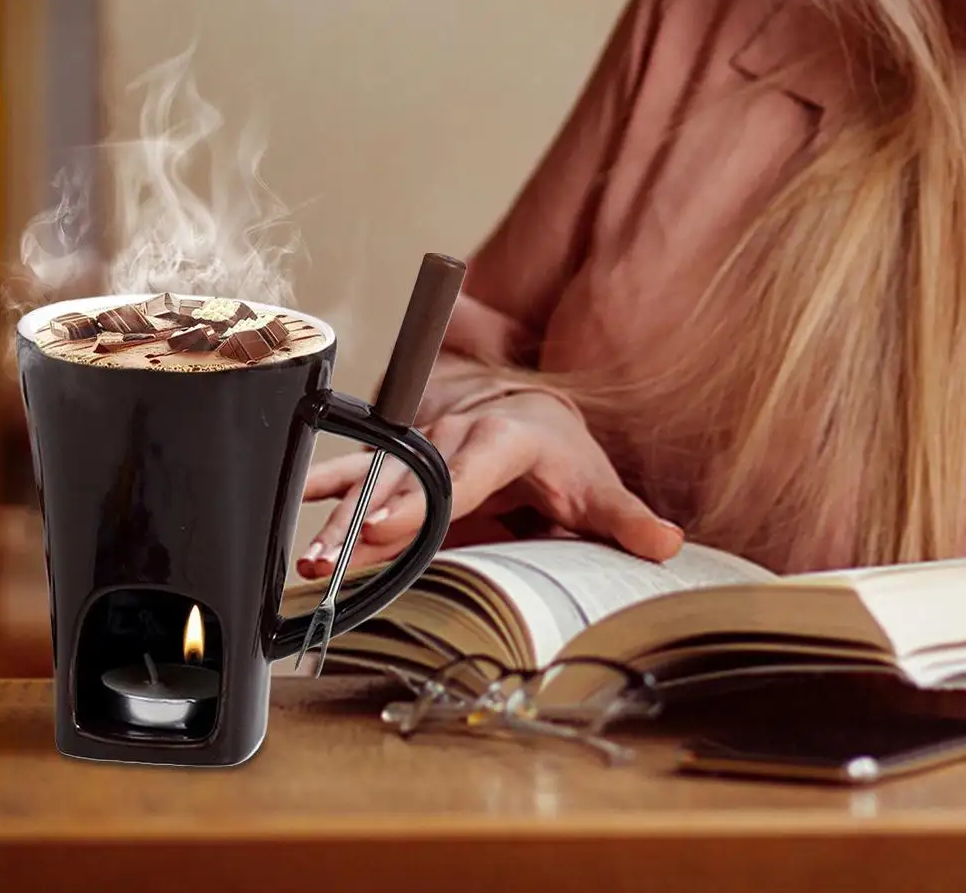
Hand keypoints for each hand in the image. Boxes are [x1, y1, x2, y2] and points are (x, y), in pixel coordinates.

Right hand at [297, 390, 682, 578]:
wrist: (530, 406)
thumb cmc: (563, 454)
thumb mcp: (598, 485)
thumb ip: (626, 517)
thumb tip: (667, 544)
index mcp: (504, 438)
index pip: (464, 469)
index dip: (428, 496)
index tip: (396, 525)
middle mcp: (455, 434)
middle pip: (408, 477)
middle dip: (369, 517)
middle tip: (335, 556)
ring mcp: (424, 442)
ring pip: (376, 476)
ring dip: (340, 516)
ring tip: (311, 559)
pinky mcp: (403, 456)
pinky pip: (359, 468)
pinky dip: (329, 488)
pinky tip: (298, 508)